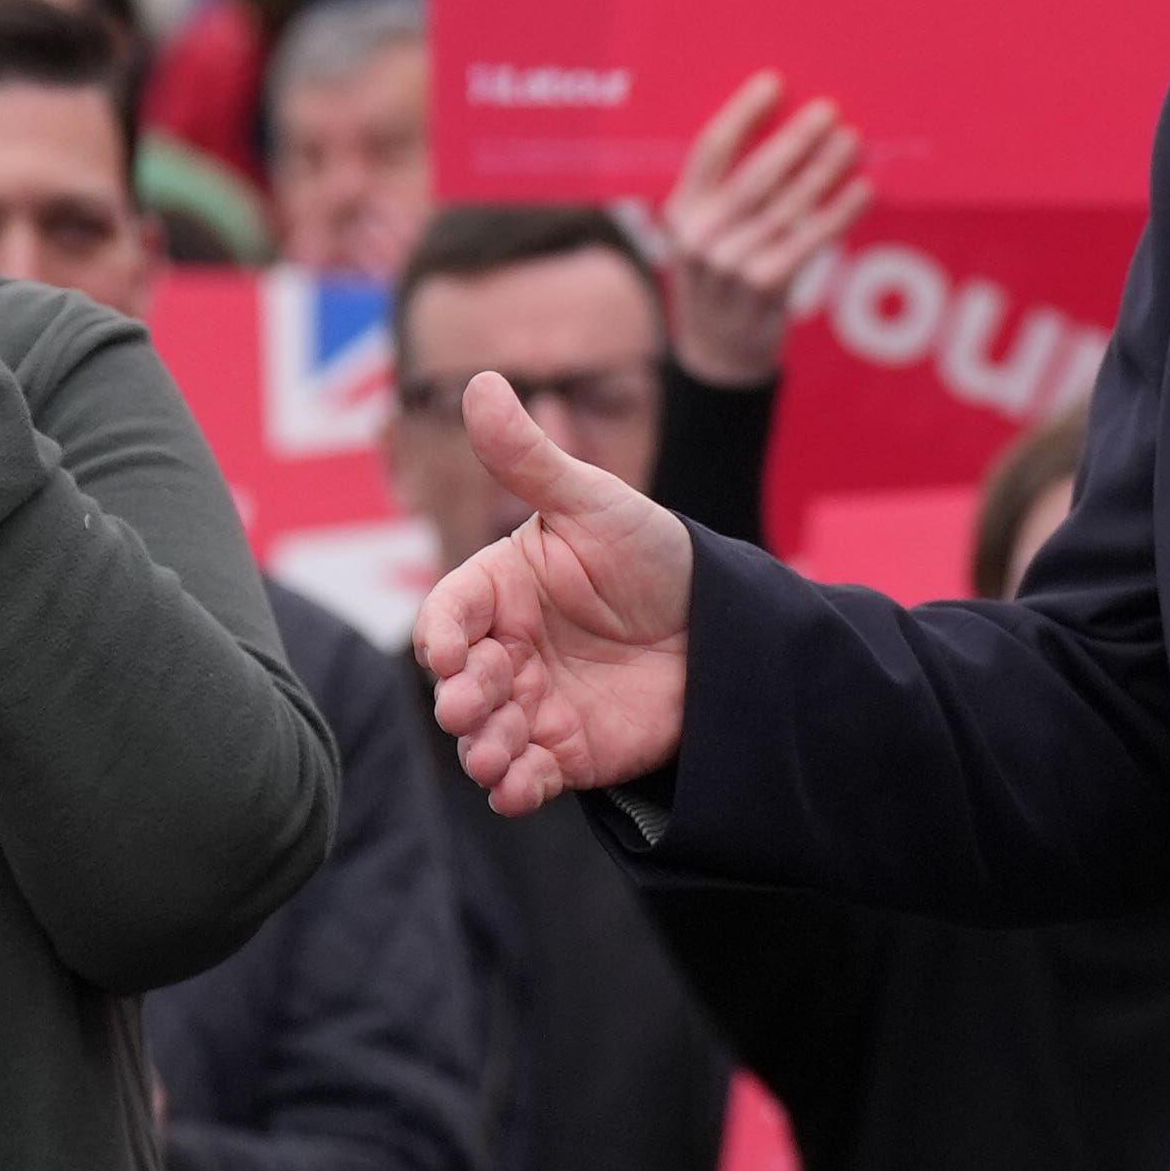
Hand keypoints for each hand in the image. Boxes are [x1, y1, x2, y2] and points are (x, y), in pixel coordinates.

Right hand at [416, 379, 697, 814]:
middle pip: (460, 681)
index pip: (450, 613)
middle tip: (471, 706)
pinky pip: (528, 776)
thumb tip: (478, 381)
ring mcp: (534, 702)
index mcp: (500, 589)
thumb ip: (530, 458)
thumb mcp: (595, 502)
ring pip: (487, 733)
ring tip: (491, 755)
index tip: (450, 652)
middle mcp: (506, 649)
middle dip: (459, 697)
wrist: (728, 626)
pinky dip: (514, 788)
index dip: (441, 634)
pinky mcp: (567, 750)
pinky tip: (516, 789)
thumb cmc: (654, 554)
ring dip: (481, 747)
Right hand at [658, 72, 872, 389]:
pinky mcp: (763, 289)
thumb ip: (728, 190)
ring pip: (786, 207)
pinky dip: (838, 214)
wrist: (717, 353)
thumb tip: (789, 129)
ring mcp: (729, 266)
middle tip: (828, 109)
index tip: (774, 82)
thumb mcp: (705, 232)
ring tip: (851, 141)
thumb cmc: (722, 273)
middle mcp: (698, 237)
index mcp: (680, 211)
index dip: (742, 113)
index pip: (710, 150)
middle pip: (753, 176)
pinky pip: (808, 243)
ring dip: (823, 171)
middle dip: (794, 139)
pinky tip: (862, 189)